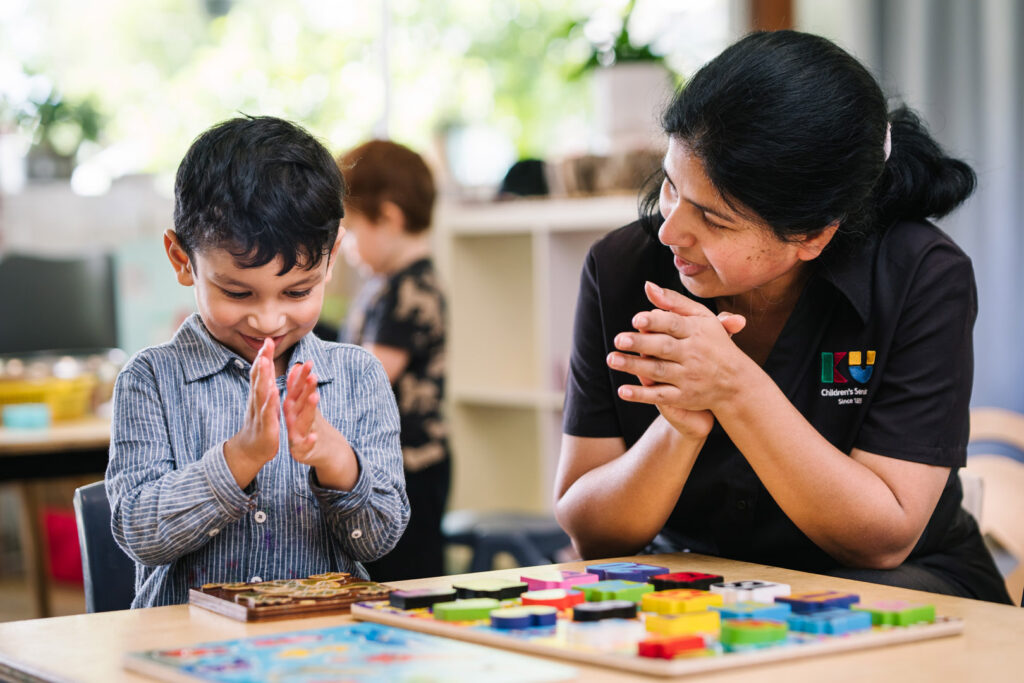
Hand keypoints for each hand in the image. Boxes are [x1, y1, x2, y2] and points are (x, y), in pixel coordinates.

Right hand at [225, 338, 280, 470]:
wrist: (250, 451)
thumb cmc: (259, 423)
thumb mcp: (263, 401)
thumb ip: (264, 382)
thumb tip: (264, 362)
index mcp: (259, 395)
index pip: (260, 372)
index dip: (263, 356)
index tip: (268, 340)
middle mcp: (257, 401)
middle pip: (259, 378)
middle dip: (262, 361)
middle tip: (265, 345)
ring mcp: (260, 414)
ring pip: (261, 393)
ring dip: (263, 377)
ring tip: (266, 362)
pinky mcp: (266, 428)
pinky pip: (268, 414)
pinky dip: (271, 403)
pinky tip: (274, 393)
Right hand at [283, 361, 357, 489]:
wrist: (300, 453)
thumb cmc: (301, 425)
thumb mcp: (299, 406)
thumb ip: (297, 386)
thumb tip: (297, 366)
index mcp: (291, 407)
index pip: (296, 389)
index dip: (301, 377)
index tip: (307, 363)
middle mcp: (291, 418)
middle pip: (298, 402)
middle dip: (305, 389)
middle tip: (312, 376)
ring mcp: (295, 433)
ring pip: (303, 420)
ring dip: (309, 409)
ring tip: (315, 397)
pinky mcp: (299, 449)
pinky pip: (304, 445)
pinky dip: (308, 441)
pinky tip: (313, 436)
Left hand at [607, 281, 746, 437]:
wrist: (736, 383)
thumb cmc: (712, 343)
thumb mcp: (701, 319)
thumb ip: (674, 302)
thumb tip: (647, 285)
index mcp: (696, 332)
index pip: (674, 325)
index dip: (656, 322)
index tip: (637, 320)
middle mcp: (693, 354)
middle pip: (664, 348)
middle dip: (641, 344)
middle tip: (618, 339)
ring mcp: (688, 377)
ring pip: (659, 371)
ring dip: (634, 367)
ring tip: (612, 359)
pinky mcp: (684, 397)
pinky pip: (660, 396)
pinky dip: (641, 394)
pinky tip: (623, 390)